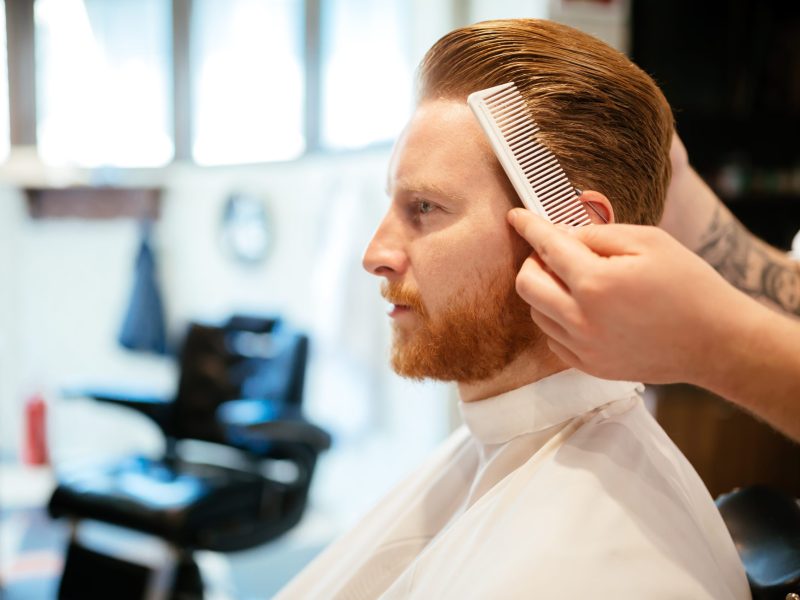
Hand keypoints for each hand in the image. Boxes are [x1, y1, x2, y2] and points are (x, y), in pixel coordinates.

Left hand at [507, 206, 756, 383]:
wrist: (715, 342)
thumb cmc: (688, 285)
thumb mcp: (648, 241)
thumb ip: (597, 234)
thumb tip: (561, 234)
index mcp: (595, 283)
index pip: (546, 246)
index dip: (528, 226)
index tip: (516, 216)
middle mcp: (581, 319)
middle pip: (525, 285)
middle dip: (533, 261)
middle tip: (555, 253)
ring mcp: (583, 347)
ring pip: (536, 312)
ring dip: (545, 291)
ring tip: (576, 281)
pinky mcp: (590, 366)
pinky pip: (553, 339)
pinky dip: (557, 319)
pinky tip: (583, 308)